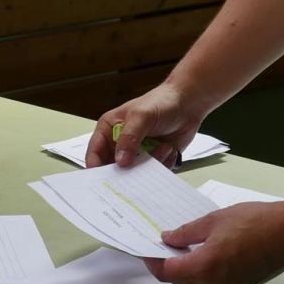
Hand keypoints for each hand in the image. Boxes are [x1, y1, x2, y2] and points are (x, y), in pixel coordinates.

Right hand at [87, 81, 207, 168]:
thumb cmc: (162, 102)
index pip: (95, 153)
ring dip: (150, 165)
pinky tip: (169, 149)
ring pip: (135, 174)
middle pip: (113, 169)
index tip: (104, 181)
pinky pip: (152, 173)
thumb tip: (120, 161)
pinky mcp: (153, 159)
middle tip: (137, 173)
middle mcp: (120, 143)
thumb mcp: (141, 116)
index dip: (96, 168)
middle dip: (126, 173)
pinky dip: (163, 164)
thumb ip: (129, 138)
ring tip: (163, 148)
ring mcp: (137, 153)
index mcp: (109, 129)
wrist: (188, 103)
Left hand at [143, 200, 283, 283]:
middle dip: (168, 266)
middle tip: (163, 246)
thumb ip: (187, 232)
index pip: (167, 272)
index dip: (153, 262)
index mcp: (204, 267)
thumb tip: (168, 239)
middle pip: (179, 282)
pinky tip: (204, 254)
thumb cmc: (255, 222)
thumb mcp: (214, 220)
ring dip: (185, 270)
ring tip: (182, 247)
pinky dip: (202, 272)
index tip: (147, 250)